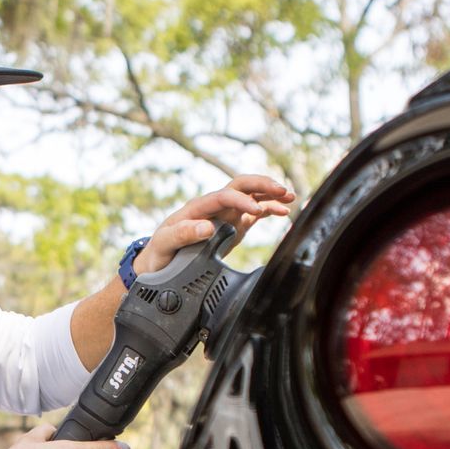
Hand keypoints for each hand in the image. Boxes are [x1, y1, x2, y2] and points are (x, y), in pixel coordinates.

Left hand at [134, 174, 295, 278]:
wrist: (159, 263)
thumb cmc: (159, 252)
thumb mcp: (164, 244)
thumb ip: (182, 234)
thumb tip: (206, 226)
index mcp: (198, 207)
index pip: (224, 195)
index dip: (241, 199)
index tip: (254, 209)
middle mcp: (214, 207)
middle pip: (241, 185)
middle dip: (262, 185)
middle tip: (281, 191)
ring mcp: (225, 215)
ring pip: (252, 197)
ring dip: (270, 195)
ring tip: (290, 198)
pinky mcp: (233, 226)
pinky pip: (255, 213)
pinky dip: (270, 210)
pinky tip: (284, 212)